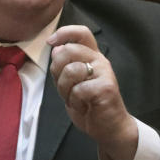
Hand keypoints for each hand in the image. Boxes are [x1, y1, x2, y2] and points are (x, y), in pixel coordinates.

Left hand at [48, 25, 137, 159]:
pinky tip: (83, 106)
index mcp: (92, 57)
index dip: (64, 33)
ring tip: (74, 99)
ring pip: (71, 70)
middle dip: (57, 70)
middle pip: (69, 50)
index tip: (50, 42)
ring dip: (65, 89)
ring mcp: (105, 73)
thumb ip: (64, 66)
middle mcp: (100, 61)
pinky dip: (75, 101)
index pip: (81, 33)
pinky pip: (79, 89)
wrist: (108, 127)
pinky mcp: (106, 88)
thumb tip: (56, 48)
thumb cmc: (89, 105)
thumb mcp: (70, 84)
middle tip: (65, 87)